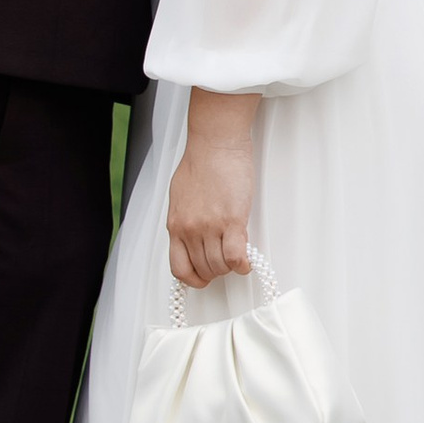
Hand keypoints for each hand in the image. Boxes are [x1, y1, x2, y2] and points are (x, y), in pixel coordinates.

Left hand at [166, 90, 261, 289]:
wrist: (215, 143)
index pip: (179, 268)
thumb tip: (194, 237)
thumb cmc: (201, 162)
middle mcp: (190, 230)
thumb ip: (186, 219)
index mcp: (176, 224)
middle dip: (216, 271)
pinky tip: (247, 260)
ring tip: (237, 257)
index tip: (203, 277)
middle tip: (225, 262)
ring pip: (220, 266)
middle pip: (204, 269)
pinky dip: (243, 264)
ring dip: (231, 267)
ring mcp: (210, 227)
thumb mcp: (181, 196)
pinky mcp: (232, 221)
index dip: (193, 279)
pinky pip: (236, 257)